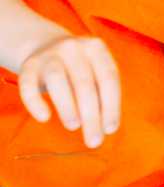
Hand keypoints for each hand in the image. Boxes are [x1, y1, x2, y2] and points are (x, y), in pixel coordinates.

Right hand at [19, 33, 120, 149]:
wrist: (45, 45)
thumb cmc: (78, 69)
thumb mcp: (94, 71)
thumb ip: (101, 93)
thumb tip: (105, 128)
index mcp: (96, 48)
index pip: (108, 77)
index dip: (111, 104)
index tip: (110, 130)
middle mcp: (73, 48)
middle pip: (84, 82)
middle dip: (91, 114)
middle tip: (94, 141)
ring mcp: (50, 55)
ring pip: (57, 79)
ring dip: (67, 105)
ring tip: (74, 126)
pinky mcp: (29, 65)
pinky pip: (28, 85)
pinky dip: (35, 102)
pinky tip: (44, 117)